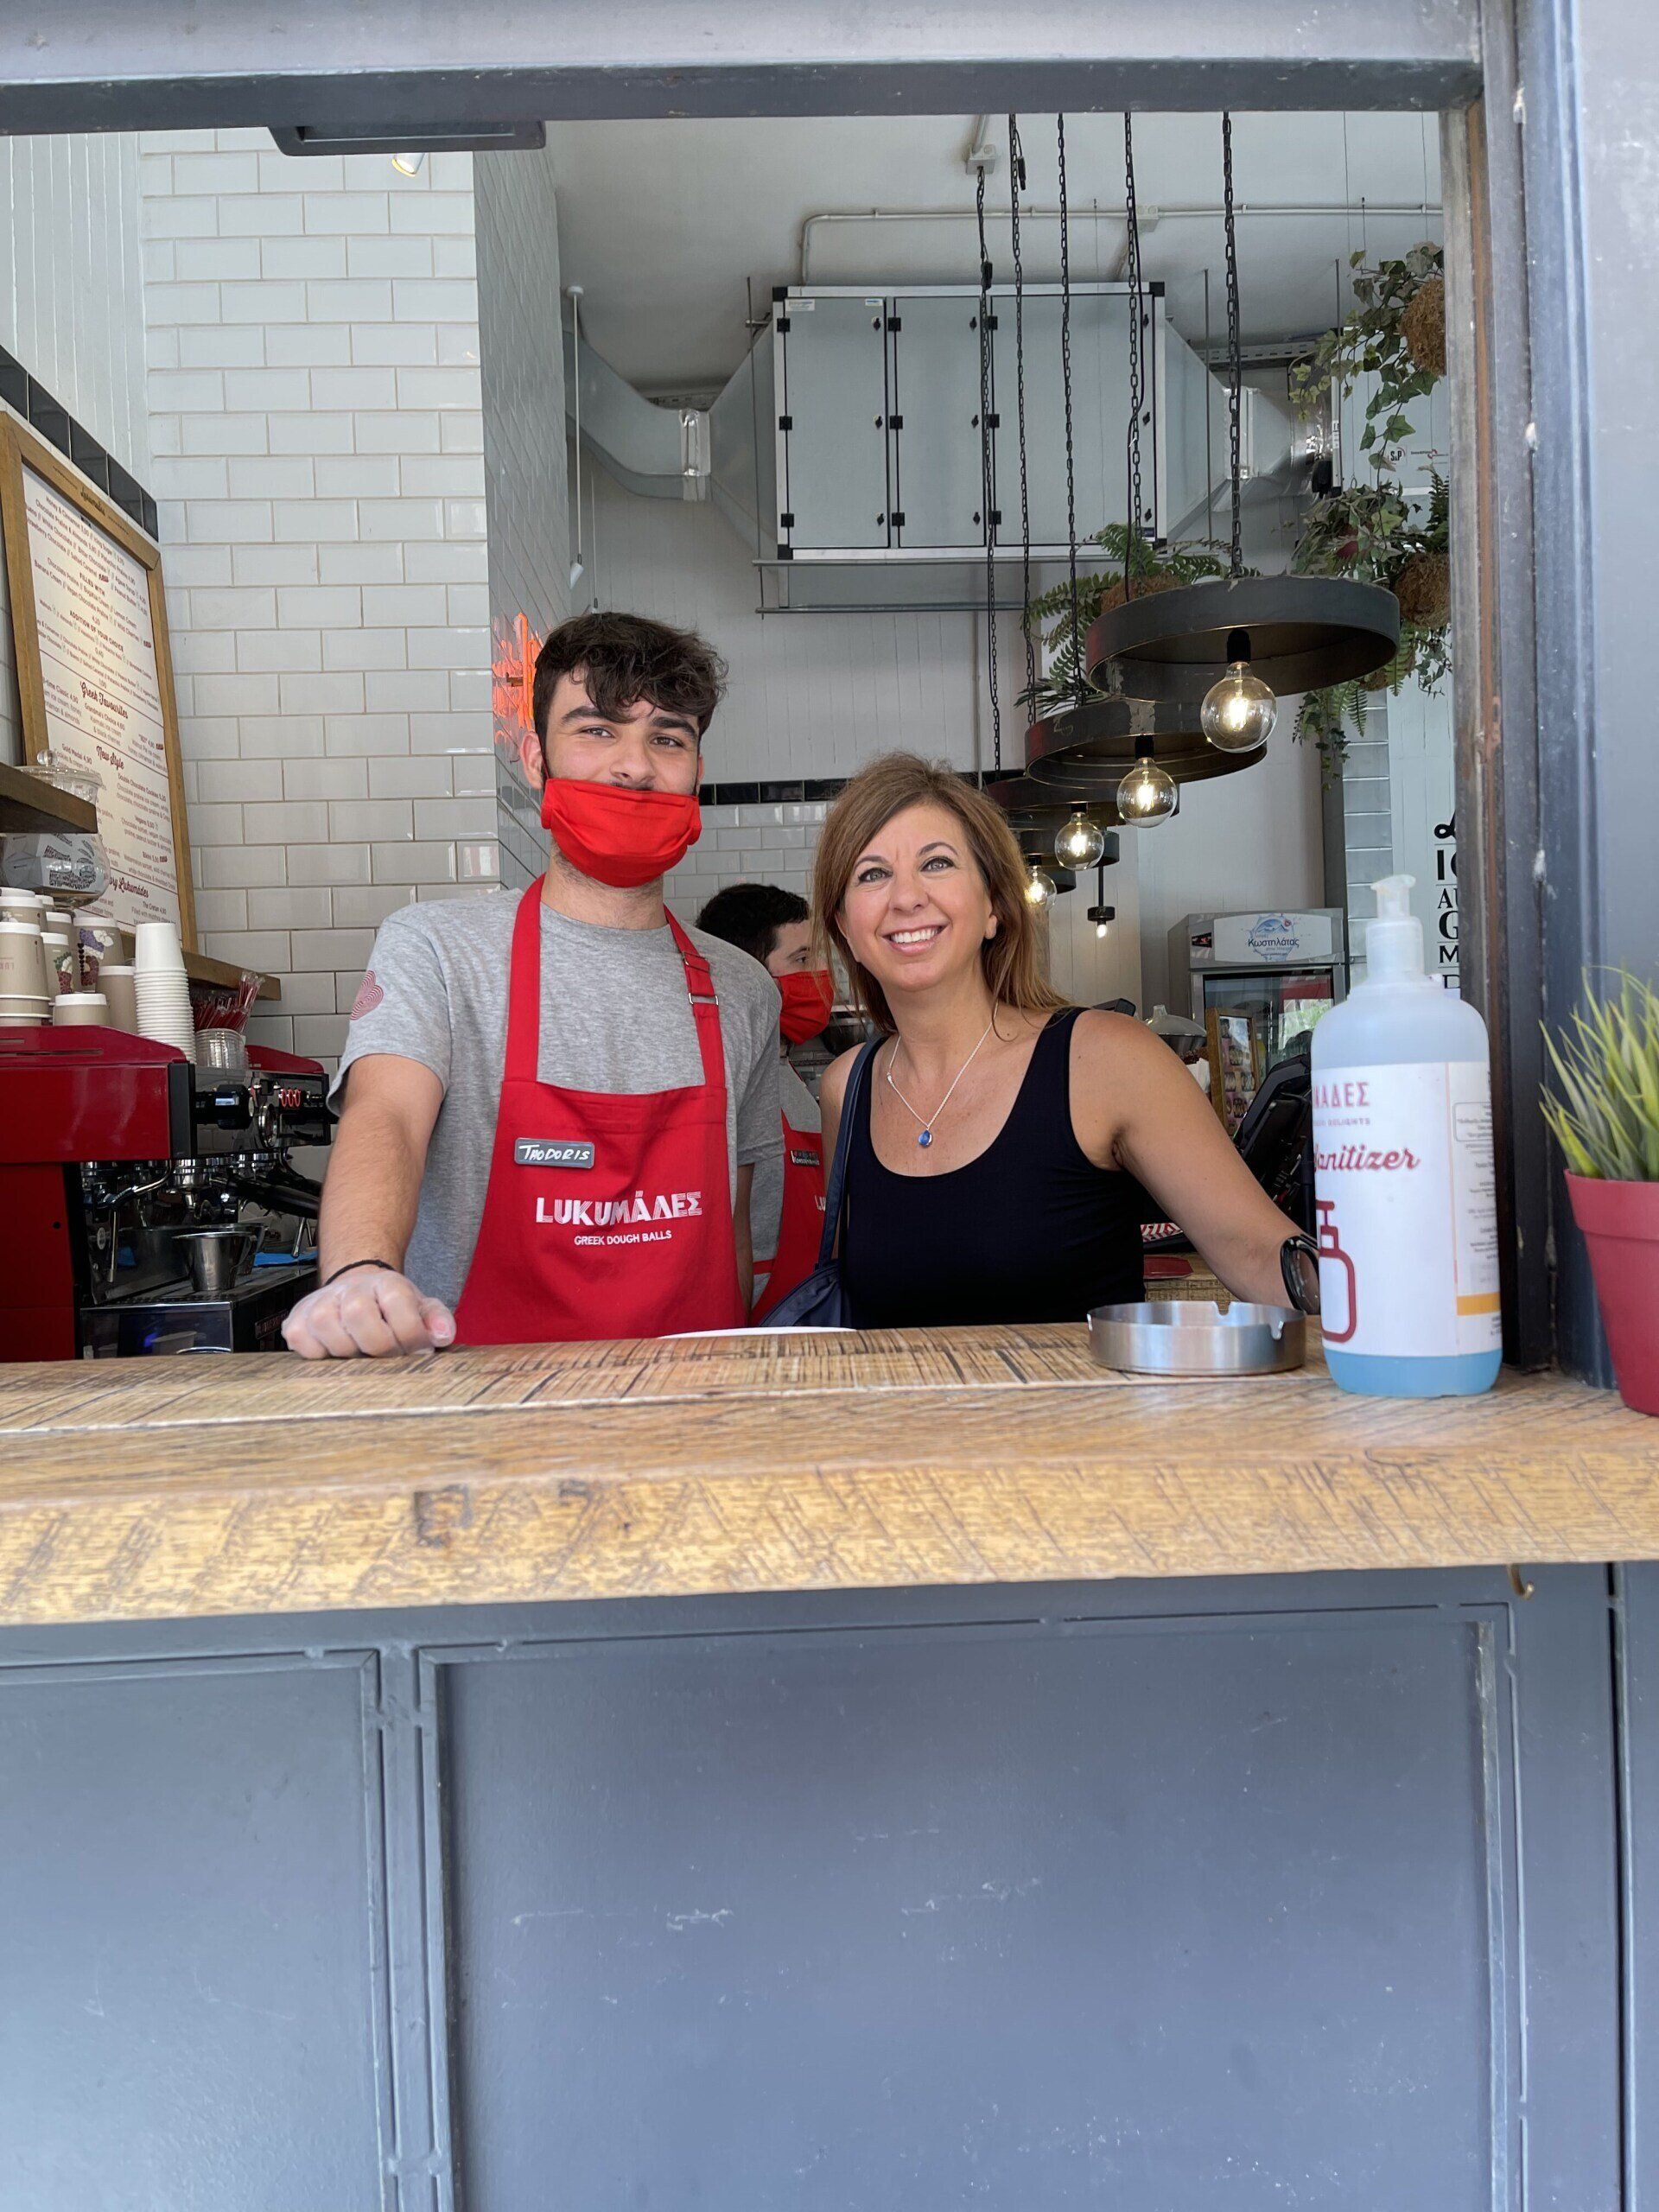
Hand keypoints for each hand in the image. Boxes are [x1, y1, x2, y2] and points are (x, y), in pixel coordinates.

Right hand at [283, 1265, 455, 1358]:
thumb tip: (442, 1335)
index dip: (412, 1335)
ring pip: (329, 1330)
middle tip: (388, 1354)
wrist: (357, 1294)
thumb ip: (437, 1321)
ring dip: (349, 1351)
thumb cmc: (391, 1308)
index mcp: (386, 1284)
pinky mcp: (297, 1321)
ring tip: (361, 1351)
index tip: (418, 1349)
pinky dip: (320, 1355)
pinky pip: (304, 1344)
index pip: (398, 1305)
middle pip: (359, 1315)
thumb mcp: (422, 1309)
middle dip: (379, 1345)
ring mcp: (320, 1303)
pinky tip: (335, 1351)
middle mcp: (350, 1289)